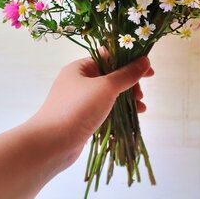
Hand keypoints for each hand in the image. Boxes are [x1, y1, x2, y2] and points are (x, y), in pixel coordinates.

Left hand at [29, 56, 153, 166]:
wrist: (51, 143)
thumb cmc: (77, 108)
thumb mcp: (106, 87)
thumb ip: (127, 74)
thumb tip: (145, 61)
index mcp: (80, 68)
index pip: (108, 57)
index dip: (130, 61)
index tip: (148, 71)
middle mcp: (78, 81)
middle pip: (110, 76)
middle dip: (129, 83)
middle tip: (141, 95)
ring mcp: (79, 101)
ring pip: (109, 94)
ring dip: (126, 98)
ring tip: (140, 107)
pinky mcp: (82, 118)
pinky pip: (104, 109)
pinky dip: (118, 110)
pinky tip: (132, 117)